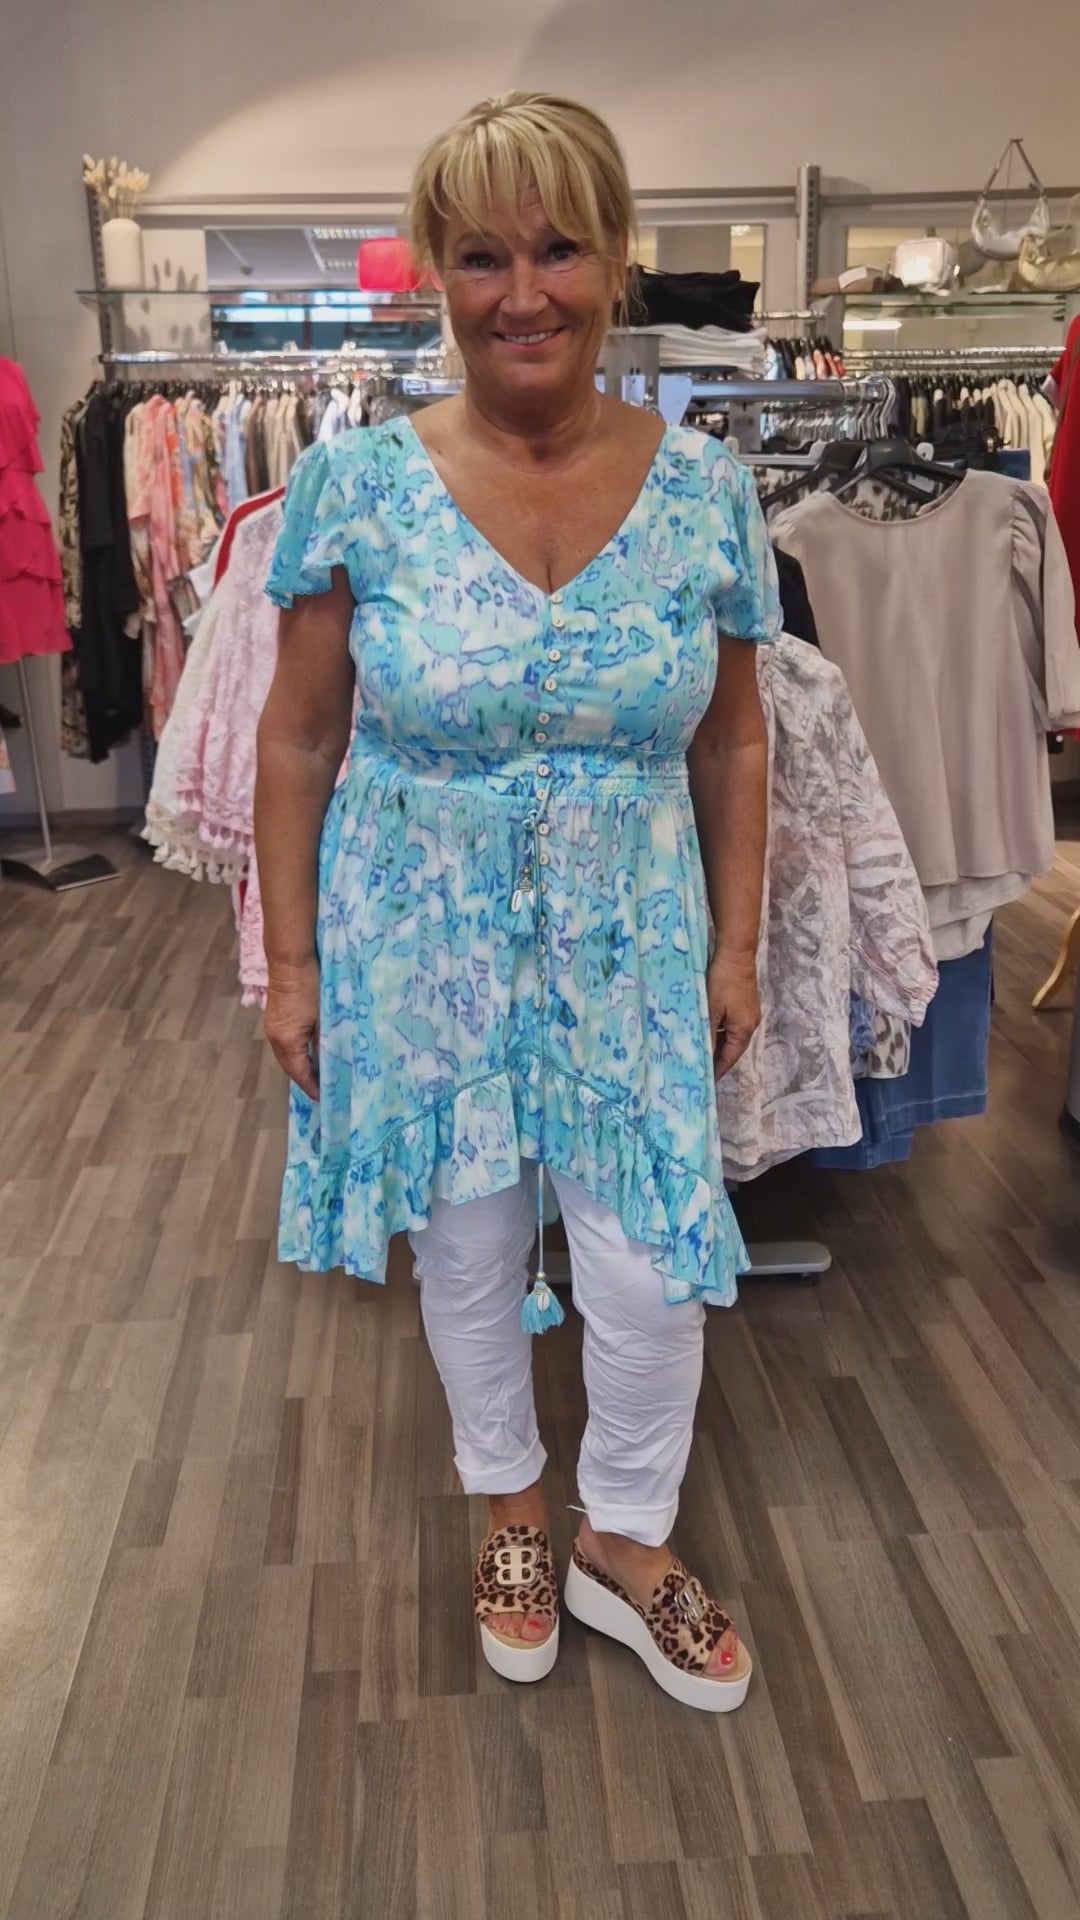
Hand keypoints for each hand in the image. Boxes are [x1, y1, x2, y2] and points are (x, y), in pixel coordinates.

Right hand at [264, 955, 320, 1100]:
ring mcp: (273, 1027)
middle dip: (306, 1079)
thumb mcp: (324, 1017)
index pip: (300, 1073)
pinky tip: (310, 1053)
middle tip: (323, 1090)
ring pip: (288, 1055)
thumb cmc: (311, 986)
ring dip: (302, 1066)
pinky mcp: (275, 1018)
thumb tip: (333, 1061)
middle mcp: (275, 1037)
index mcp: (287, 1041)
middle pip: (290, 1067)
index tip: (324, 1098)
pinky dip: (298, 1053)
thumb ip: (327, 1041)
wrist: (291, 959)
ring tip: (318, 1075)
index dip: (312, 1086)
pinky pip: (286, 1044)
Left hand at [707, 949, 760, 1078]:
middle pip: (731, 1049)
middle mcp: (749, 1024)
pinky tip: (704, 1032)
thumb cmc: (724, 981)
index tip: (705, 1082)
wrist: (736, 953)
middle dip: (716, 1059)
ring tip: (698, 1053)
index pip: (730, 1058)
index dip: (717, 1070)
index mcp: (744, 1029)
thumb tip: (702, 1056)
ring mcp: (747, 1014)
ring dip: (716, 1044)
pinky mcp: (743, 1004)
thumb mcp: (711, 1009)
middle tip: (698, 1070)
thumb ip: (707, 1033)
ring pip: (729, 1036)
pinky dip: (717, 1032)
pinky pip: (729, 1025)